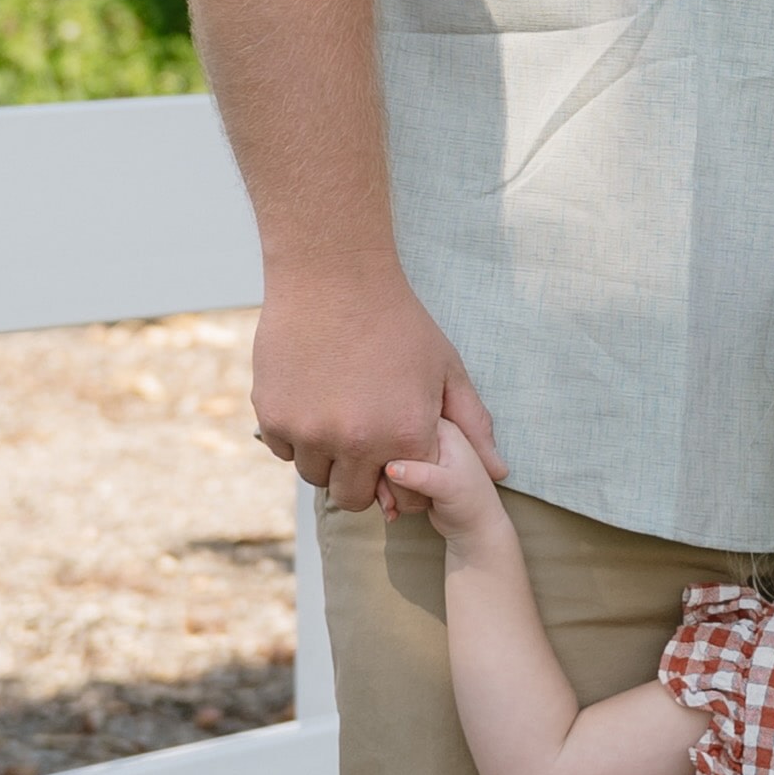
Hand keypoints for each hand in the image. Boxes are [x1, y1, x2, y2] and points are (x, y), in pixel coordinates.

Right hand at [253, 265, 494, 507]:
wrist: (333, 276)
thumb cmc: (396, 320)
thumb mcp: (445, 369)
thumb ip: (473, 425)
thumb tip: (500, 472)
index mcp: (404, 434)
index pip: (409, 497)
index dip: (406, 480)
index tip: (397, 457)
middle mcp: (355, 442)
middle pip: (354, 499)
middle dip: (362, 478)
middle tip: (364, 440)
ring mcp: (309, 431)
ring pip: (316, 476)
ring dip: (326, 457)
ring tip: (338, 415)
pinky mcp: (273, 416)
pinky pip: (283, 450)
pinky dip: (295, 436)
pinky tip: (311, 401)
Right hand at [382, 426, 510, 543]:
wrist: (474, 527)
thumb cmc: (472, 503)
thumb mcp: (448, 486)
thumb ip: (420, 475)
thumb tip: (389, 468)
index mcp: (443, 430)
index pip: (407, 421)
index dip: (392, 442)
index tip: (388, 468)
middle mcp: (429, 438)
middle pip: (392, 444)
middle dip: (384, 474)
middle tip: (389, 497)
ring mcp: (419, 456)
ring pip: (386, 462)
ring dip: (383, 488)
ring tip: (391, 506)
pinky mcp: (411, 472)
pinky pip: (387, 477)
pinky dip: (386, 494)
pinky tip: (392, 509)